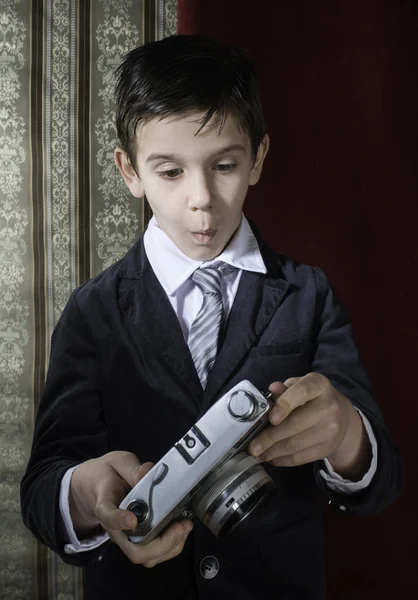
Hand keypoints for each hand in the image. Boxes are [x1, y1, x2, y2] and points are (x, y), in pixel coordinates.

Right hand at [69, 451, 192, 567]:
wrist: (97, 486)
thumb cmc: (108, 474)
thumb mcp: (117, 463)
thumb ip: (132, 468)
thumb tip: (147, 470)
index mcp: (106, 505)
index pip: (107, 516)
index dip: (119, 520)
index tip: (132, 519)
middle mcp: (116, 529)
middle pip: (134, 551)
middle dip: (161, 544)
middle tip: (180, 525)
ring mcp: (127, 538)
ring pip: (147, 557)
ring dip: (170, 546)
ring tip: (185, 526)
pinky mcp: (138, 540)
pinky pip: (154, 554)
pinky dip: (172, 546)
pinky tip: (182, 529)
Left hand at [249, 373, 370, 478]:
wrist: (343, 416)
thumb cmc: (312, 397)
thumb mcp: (301, 386)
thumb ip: (285, 389)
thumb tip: (272, 390)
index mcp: (319, 385)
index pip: (301, 392)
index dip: (285, 405)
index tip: (270, 418)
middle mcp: (329, 406)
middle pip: (296, 423)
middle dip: (270, 437)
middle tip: (253, 446)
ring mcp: (331, 429)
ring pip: (296, 443)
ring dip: (273, 451)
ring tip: (258, 454)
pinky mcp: (328, 448)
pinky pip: (302, 457)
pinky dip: (283, 460)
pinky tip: (271, 458)